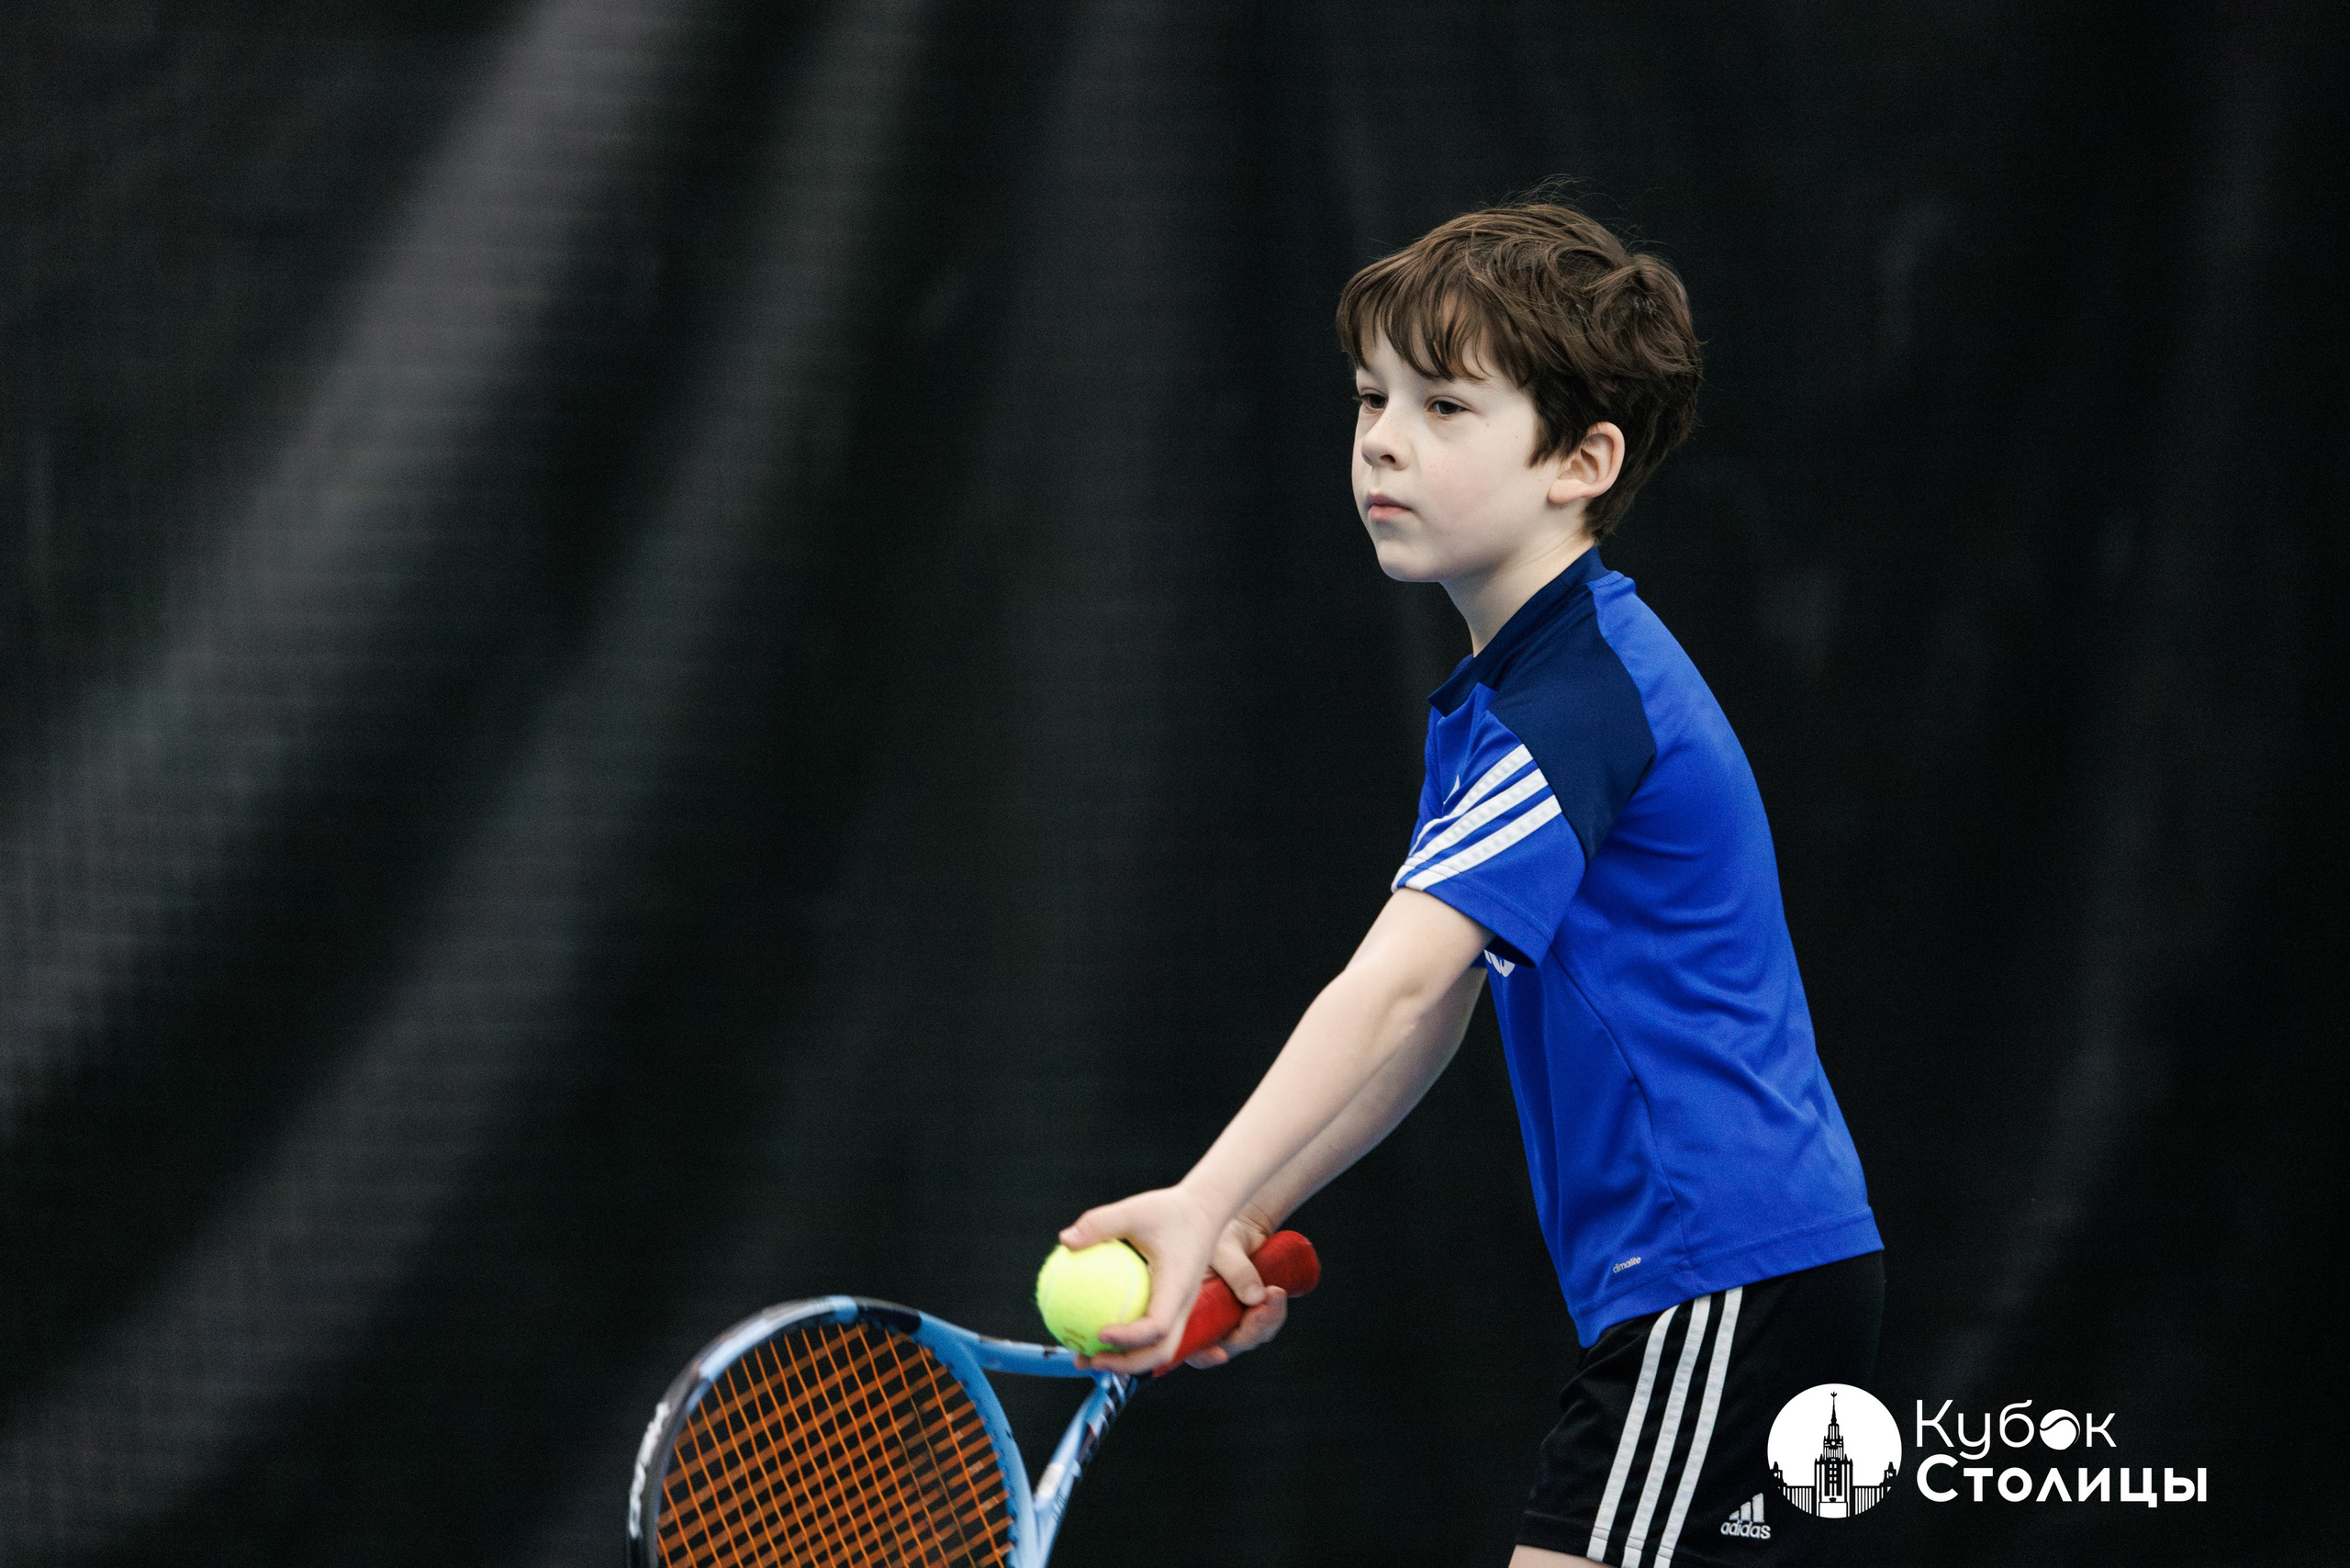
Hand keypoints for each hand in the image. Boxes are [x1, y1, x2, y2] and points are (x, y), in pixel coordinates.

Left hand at [1057, 1187, 1220, 1374]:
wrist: (1204, 1211)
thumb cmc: (1169, 1210)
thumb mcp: (1134, 1210)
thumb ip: (1101, 1224)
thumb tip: (1064, 1240)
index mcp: (1177, 1287)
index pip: (1157, 1326)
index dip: (1130, 1338)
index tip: (1100, 1334)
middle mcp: (1183, 1306)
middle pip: (1160, 1353)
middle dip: (1125, 1365)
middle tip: (1087, 1359)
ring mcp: (1181, 1310)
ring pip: (1158, 1349)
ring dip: (1125, 1361)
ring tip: (1085, 1356)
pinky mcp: (1173, 1308)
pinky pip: (1151, 1333)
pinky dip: (1127, 1343)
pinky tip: (1094, 1331)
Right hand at [1182, 1211, 1289, 1368]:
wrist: (1240, 1226)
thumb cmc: (1218, 1233)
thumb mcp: (1223, 1248)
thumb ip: (1236, 1270)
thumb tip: (1256, 1298)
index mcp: (1187, 1309)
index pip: (1190, 1345)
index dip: (1204, 1355)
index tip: (1222, 1354)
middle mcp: (1207, 1319)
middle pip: (1228, 1345)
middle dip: (1250, 1332)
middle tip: (1263, 1310)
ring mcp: (1229, 1318)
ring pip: (1251, 1336)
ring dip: (1268, 1321)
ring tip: (1276, 1293)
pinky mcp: (1249, 1312)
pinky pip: (1266, 1323)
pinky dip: (1275, 1313)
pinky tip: (1278, 1294)